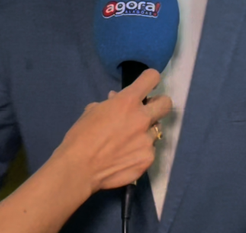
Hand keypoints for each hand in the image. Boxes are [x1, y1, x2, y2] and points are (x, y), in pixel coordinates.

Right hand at [52, 69, 170, 193]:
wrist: (79, 169)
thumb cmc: (80, 137)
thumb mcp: (92, 112)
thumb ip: (110, 103)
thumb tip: (116, 99)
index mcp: (127, 102)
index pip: (151, 78)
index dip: (149, 80)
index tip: (146, 85)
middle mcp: (142, 118)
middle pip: (166, 104)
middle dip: (158, 105)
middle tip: (146, 112)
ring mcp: (147, 140)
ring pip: (156, 130)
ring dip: (145, 132)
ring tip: (128, 142)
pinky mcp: (148, 158)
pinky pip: (149, 150)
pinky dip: (140, 151)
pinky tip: (127, 157)